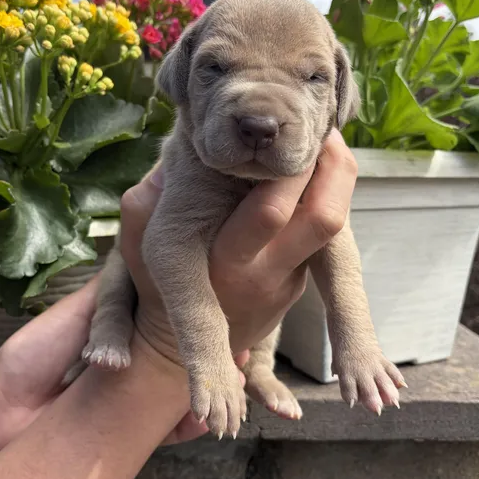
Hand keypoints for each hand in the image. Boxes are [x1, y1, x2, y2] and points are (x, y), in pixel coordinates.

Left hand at [0, 276, 228, 456]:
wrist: (3, 407)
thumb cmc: (39, 350)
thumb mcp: (83, 311)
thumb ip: (116, 292)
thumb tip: (155, 258)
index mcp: (130, 325)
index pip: (175, 316)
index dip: (203, 313)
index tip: (231, 308)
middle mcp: (139, 358)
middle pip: (184, 357)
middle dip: (214, 356)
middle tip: (240, 354)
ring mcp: (136, 394)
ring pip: (180, 392)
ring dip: (205, 392)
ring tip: (233, 388)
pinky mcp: (129, 427)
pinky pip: (164, 428)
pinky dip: (183, 428)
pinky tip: (204, 424)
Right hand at [120, 128, 357, 361]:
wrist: (186, 348)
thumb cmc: (160, 284)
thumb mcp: (141, 245)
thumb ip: (146, 201)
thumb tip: (173, 150)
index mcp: (225, 261)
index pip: (271, 212)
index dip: (290, 169)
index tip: (283, 134)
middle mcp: (267, 272)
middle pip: (323, 217)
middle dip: (332, 166)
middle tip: (322, 130)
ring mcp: (292, 279)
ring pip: (336, 223)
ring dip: (337, 176)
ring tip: (323, 141)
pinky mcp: (304, 279)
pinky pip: (327, 233)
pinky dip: (327, 195)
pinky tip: (313, 168)